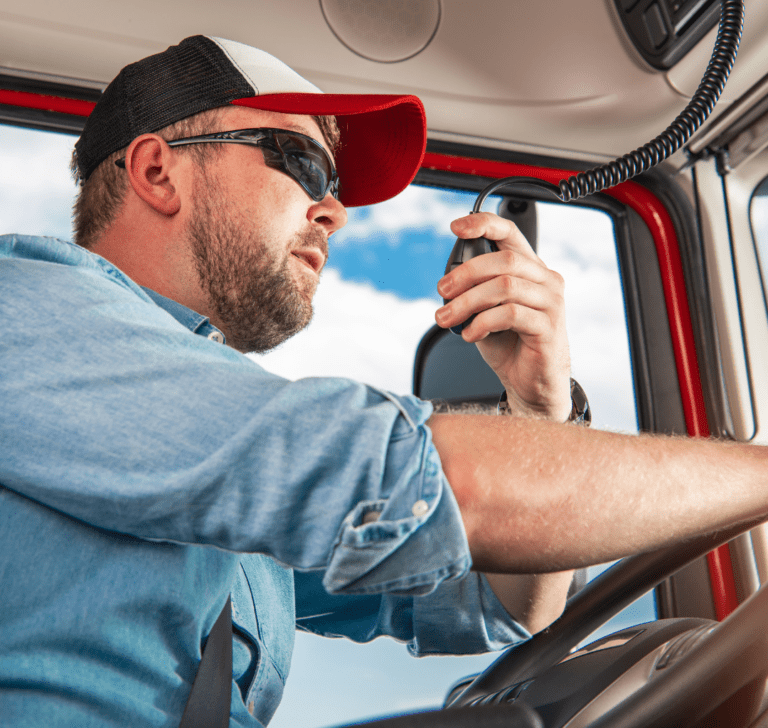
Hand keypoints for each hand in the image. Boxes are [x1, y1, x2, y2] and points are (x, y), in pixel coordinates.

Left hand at [435, 211, 570, 420]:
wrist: (531, 383)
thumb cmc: (510, 344)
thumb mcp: (486, 310)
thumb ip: (475, 291)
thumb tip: (447, 282)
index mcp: (530, 269)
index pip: (510, 233)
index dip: (484, 224)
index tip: (456, 228)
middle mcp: (546, 280)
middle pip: (503, 261)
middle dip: (465, 274)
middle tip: (442, 291)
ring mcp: (551, 302)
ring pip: (504, 287)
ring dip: (467, 302)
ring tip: (447, 318)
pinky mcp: (548, 326)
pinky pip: (510, 314)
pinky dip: (482, 323)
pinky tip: (470, 334)